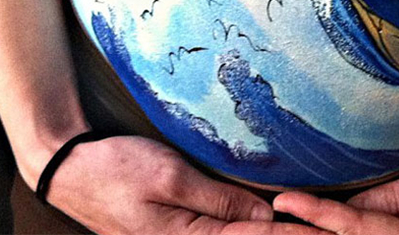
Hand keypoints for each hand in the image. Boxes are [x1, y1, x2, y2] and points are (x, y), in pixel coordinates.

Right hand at [39, 135, 325, 234]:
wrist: (70, 170)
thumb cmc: (115, 169)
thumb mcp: (168, 177)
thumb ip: (217, 200)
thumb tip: (264, 219)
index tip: (327, 232)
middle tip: (328, 230)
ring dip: (267, 232)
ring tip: (307, 227)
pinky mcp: (175, 228)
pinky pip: (217, 231)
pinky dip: (244, 227)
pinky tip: (262, 220)